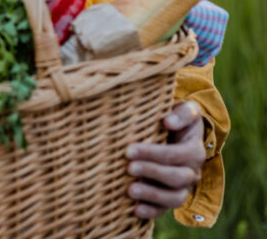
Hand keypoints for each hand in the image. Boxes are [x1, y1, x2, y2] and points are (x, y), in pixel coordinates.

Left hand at [125, 100, 205, 219]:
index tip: (129, 150)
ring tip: (130, 190)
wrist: (175, 133)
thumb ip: (182, 113)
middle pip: (176, 177)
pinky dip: (152, 211)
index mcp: (194, 150)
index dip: (153, 154)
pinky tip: (135, 210)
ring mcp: (182, 188)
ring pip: (174, 198)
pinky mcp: (170, 197)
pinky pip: (165, 209)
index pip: (176, 154)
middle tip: (128, 167)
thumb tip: (168, 121)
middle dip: (151, 172)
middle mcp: (191, 171)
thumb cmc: (175, 119)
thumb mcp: (185, 110)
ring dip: (152, 195)